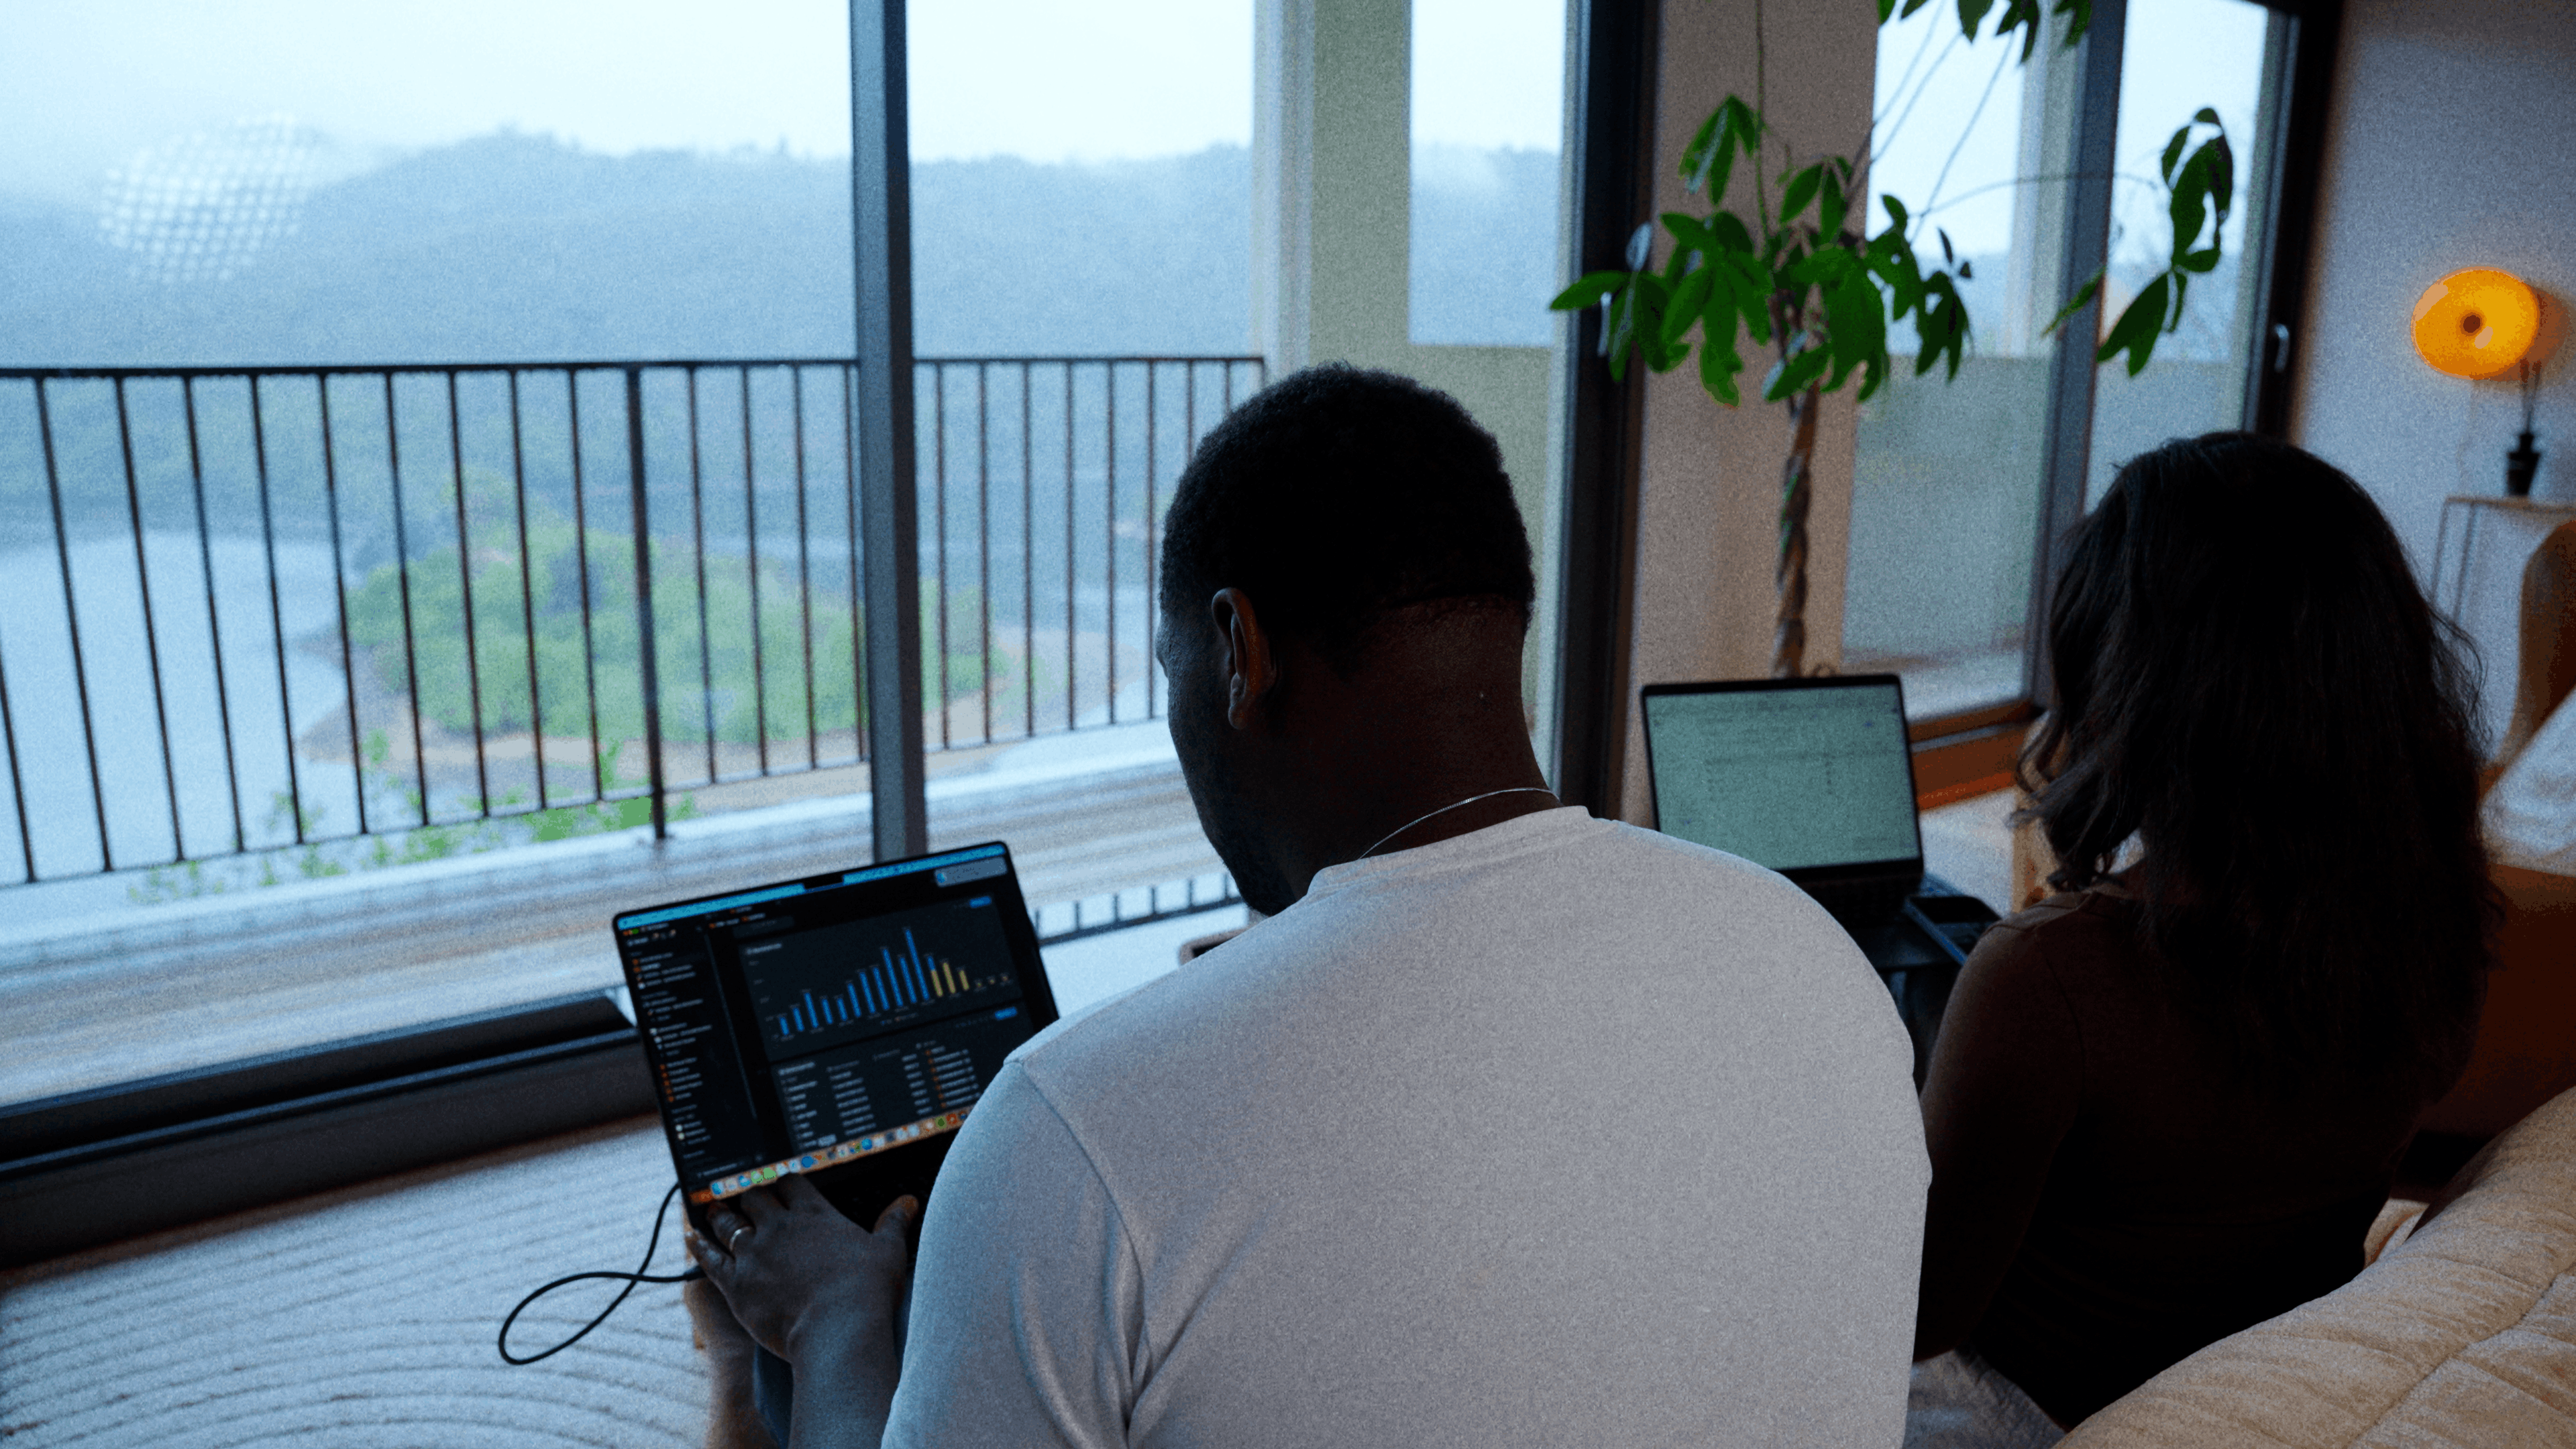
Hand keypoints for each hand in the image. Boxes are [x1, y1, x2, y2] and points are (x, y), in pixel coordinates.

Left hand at [685, 1174, 918, 1366]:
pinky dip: (699, 1245)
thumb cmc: (866, 1291)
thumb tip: (908, 1202)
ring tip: (714, 1207)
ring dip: (721, 1213)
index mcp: (815, 1215)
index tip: (779, 1180)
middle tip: (743, 1193)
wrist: (836, 1328)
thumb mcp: (888, 1251)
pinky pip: (710, 1257)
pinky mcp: (737, 1283)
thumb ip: (893, 1223)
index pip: (792, 1183)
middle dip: (749, 1194)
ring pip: (729, 1224)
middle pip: (756, 1198)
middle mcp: (780, 1228)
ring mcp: (755, 1254)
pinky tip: (692, 1236)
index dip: (783, 1180)